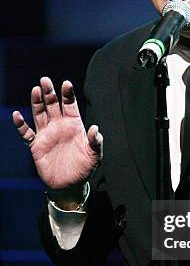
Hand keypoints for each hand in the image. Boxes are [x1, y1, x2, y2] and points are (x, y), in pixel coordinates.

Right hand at [12, 77, 102, 194]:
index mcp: (74, 124)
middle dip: (49, 92)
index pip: (70, 105)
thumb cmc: (85, 168)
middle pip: (53, 105)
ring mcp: (47, 134)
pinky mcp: (36, 146)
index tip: (66, 83)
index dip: (68, 94)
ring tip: (35, 90)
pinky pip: (26, 133)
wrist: (70, 185)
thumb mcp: (94, 155)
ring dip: (37, 103)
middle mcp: (59, 126)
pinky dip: (21, 125)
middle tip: (45, 80)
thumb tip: (95, 128)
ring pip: (39, 114)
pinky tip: (17, 116)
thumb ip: (95, 142)